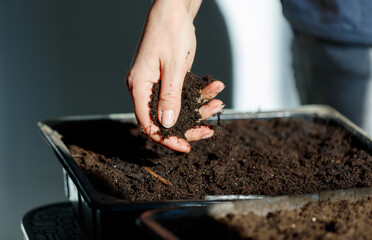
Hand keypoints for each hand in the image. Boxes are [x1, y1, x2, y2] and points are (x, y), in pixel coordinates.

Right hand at [126, 0, 223, 152]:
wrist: (174, 10)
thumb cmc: (170, 32)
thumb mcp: (173, 66)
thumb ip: (170, 96)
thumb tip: (167, 124)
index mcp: (139, 86)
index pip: (148, 123)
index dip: (166, 138)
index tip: (186, 147)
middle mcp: (145, 88)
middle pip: (164, 119)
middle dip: (188, 126)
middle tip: (209, 129)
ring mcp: (157, 84)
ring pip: (177, 108)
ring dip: (199, 108)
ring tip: (219, 102)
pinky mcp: (169, 79)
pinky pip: (184, 94)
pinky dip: (200, 94)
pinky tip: (216, 88)